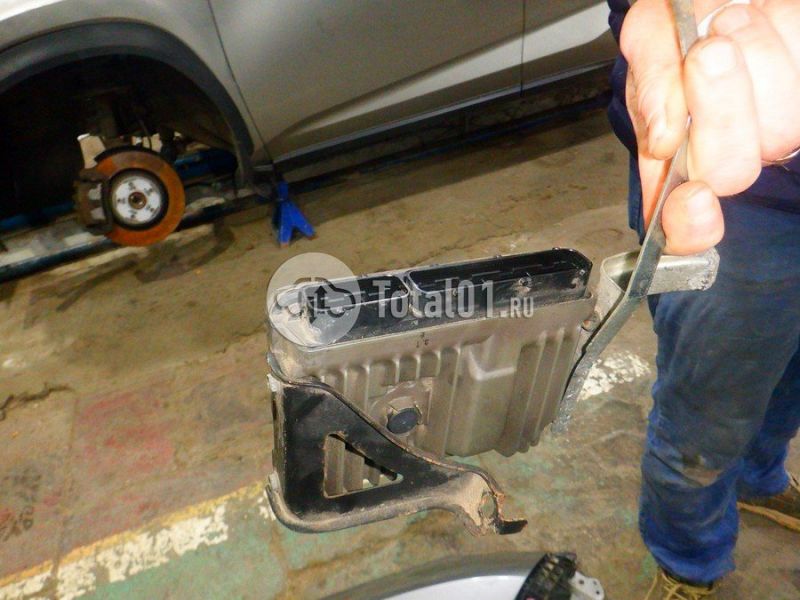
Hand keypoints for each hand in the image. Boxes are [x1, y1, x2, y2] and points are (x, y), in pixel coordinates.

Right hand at [621, 0, 799, 253]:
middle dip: (720, 107)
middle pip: (732, 172)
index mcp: (674, 157)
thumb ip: (648, 81)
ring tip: (730, 23)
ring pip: (781, 125)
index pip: (683, 228)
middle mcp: (727, 153)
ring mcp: (778, 130)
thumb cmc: (685, 14)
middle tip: (707, 53)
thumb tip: (664, 136)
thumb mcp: (649, 36)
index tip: (695, 197)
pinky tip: (766, 21)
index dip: (689, 226)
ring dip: (753, 55)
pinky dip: (785, 32)